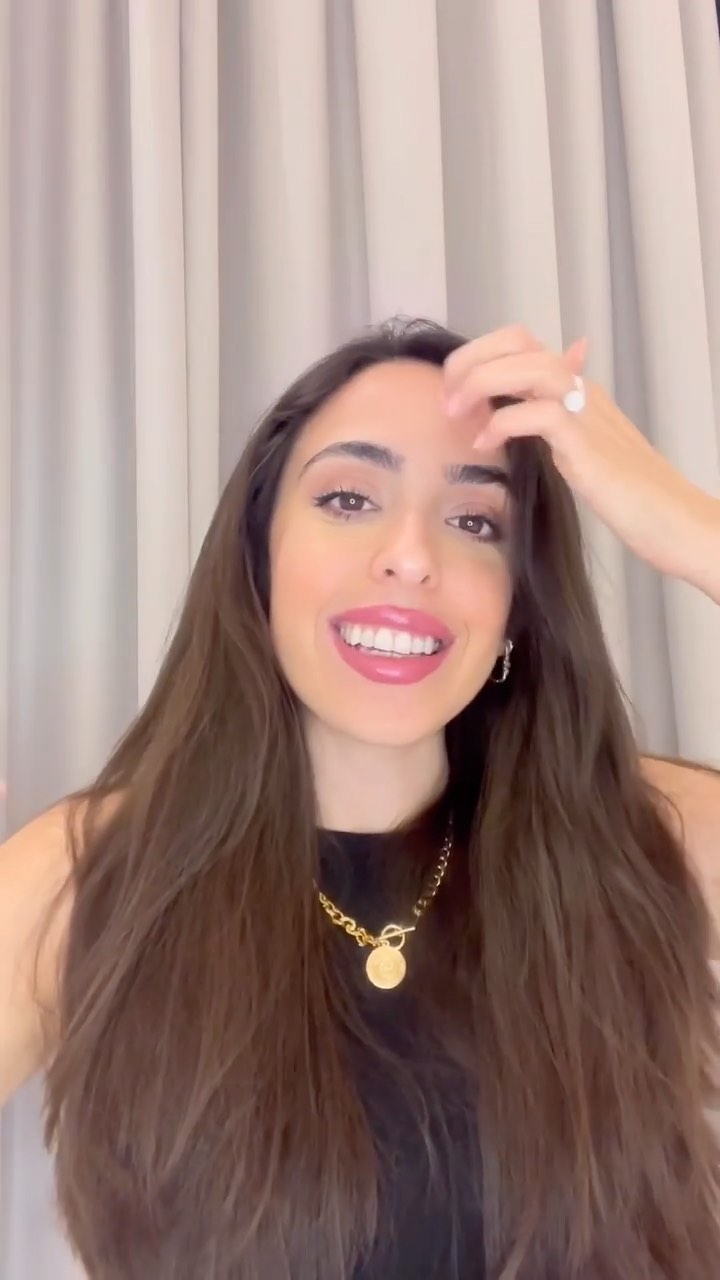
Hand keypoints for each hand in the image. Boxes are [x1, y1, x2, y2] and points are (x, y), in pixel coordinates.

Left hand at [443, 325, 719, 590]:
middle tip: (445, 398)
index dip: (477, 355)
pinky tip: (485, 444)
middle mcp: (581, 390)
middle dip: (470, 359)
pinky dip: (503, 423)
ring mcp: (586, 414)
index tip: (451, 392)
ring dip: (481, 382)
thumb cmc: (628, 493)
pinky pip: (538, 414)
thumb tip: (521, 409)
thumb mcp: (581, 450)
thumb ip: (550, 424)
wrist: (673, 519)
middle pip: (518, 341)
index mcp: (576, 388)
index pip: (519, 342)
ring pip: (528, 366)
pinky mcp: (588, 445)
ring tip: (455, 412)